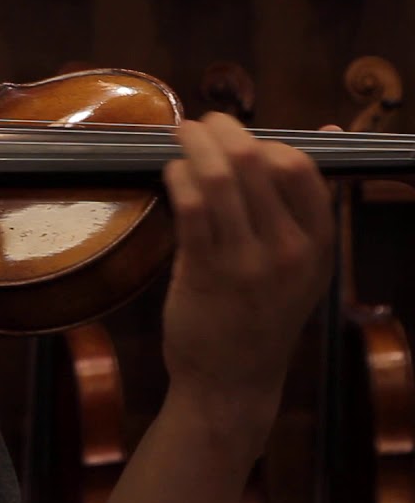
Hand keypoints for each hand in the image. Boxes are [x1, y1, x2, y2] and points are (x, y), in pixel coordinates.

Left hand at [160, 113, 334, 425]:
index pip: (302, 166)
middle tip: (200, 122)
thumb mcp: (305, 259)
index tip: (238, 136)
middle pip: (256, 162)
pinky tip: (171, 173)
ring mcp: (247, 263)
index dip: (266, 139)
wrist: (233, 379)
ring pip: (219, 179)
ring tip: (180, 135)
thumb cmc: (263, 312)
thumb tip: (332, 128)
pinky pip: (191, 208)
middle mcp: (289, 250)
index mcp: (318, 242)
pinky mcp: (205, 273)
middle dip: (221, 130)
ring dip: (193, 146)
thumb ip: (311, 198)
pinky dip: (177, 178)